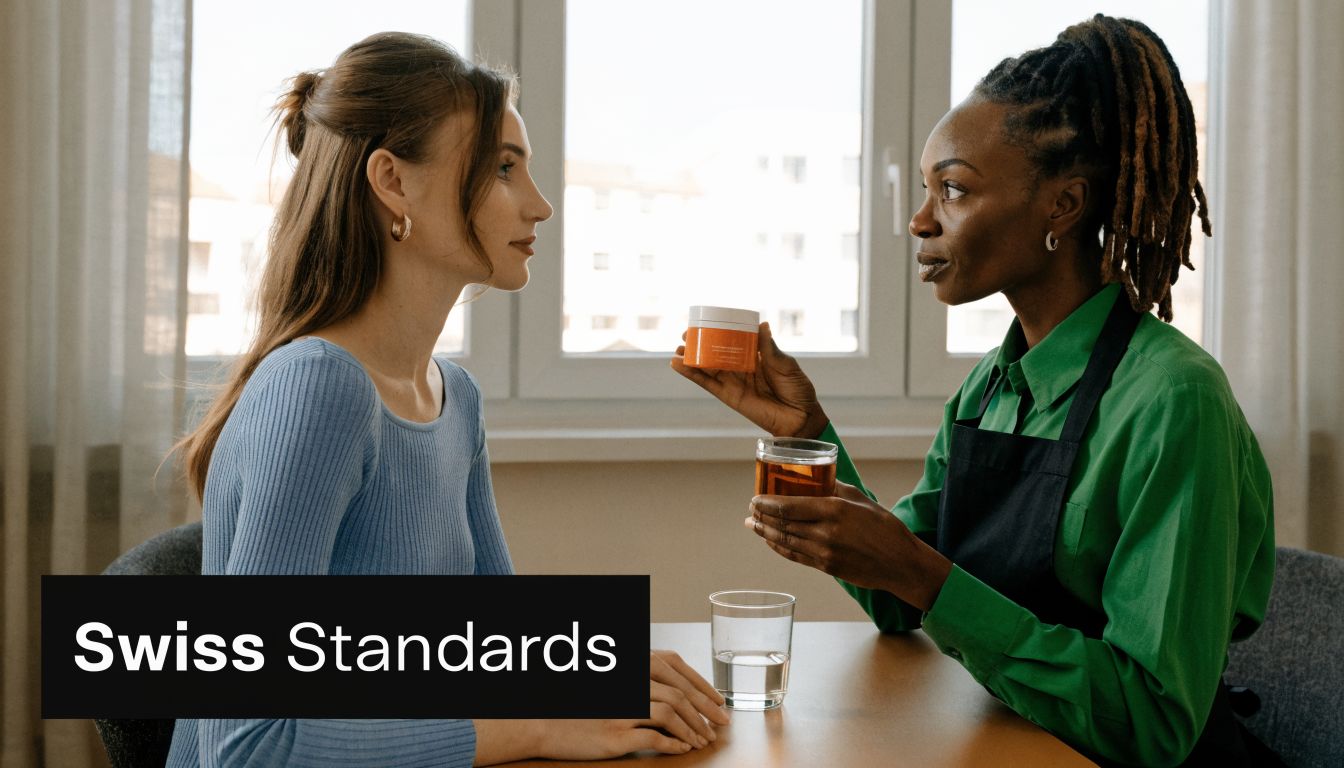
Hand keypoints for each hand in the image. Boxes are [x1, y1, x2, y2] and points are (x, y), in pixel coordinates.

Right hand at [518, 651, 728, 761]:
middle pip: (678, 694)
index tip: (716, 702)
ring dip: (692, 729)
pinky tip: (682, 749)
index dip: (701, 687)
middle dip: (703, 712)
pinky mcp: (615, 734)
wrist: (542, 722)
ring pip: (670, 714)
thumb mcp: (612, 687)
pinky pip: (654, 737)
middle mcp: (627, 684)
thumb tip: (672, 692)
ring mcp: (621, 709)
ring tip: (701, 740)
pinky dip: (673, 744)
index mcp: (629, 669)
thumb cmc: (578, 707)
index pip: (676, 670)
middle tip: (717, 726)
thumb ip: (638, 684)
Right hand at [670, 322, 828, 437]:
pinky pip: (708, 384)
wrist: (800, 417)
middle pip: (715, 354)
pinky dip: (693, 375)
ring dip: (691, 360)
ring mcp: (734, 382)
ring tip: (676, 351)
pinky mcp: (728, 396)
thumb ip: (769, 348)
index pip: (733, 341)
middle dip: (700, 345)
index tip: (704, 323)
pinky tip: (678, 366)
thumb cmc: (797, 389)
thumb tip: (762, 325)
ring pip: (707, 368)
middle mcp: (741, 368)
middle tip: (684, 335)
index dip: (718, 332)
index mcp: (755, 356)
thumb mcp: (785, 364)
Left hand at [745, 482, 952, 611]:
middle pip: (783, 524)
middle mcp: (826, 532)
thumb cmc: (885, 527)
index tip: (755, 499)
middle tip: (750, 510)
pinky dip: (780, 548)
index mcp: (834, 510)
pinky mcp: (826, 567)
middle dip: (762, 517)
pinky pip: (795, 556)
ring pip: (786, 541)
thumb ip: (836, 489)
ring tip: (753, 525)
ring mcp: (824, 552)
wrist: (900, 563)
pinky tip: (771, 541)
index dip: (767, 503)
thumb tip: (817, 480)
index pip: (789, 506)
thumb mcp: (862, 499)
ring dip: (766, 532)